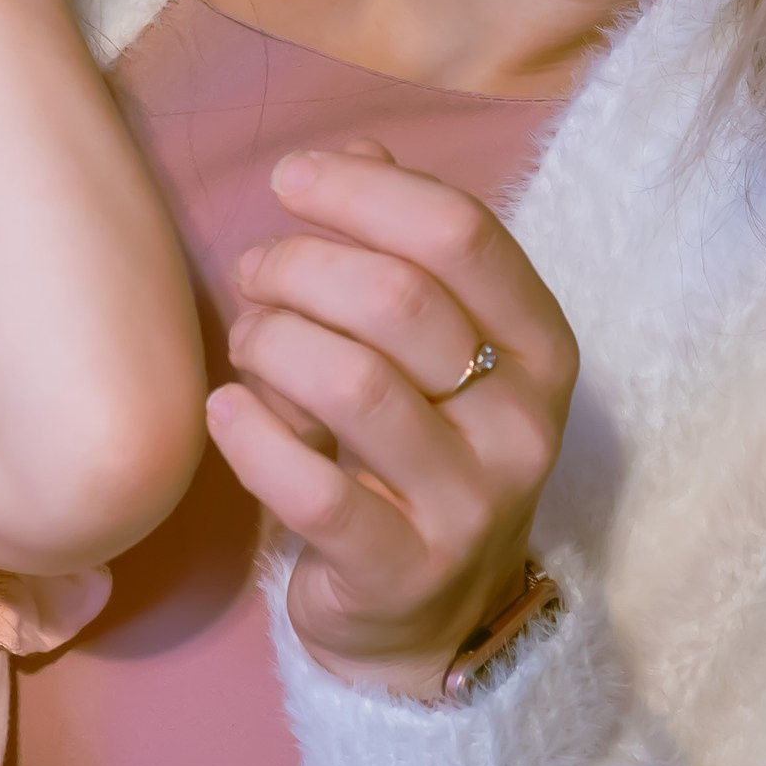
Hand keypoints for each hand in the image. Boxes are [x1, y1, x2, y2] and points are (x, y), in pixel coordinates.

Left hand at [207, 143, 578, 699]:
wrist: (429, 620)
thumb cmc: (417, 447)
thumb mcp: (434, 344)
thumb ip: (403, 243)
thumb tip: (359, 145)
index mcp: (539, 346)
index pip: (460, 233)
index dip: (363, 190)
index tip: (289, 179)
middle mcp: (521, 423)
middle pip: (397, 298)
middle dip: (298, 266)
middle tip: (254, 276)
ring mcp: (468, 505)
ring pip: (349, 381)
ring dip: (270, 342)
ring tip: (246, 345)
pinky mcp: (402, 572)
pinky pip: (310, 490)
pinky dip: (250, 436)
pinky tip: (226, 412)